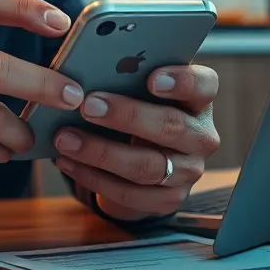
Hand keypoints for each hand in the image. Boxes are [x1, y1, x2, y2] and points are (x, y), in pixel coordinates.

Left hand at [53, 65, 219, 220]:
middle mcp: (201, 136)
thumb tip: (85, 70)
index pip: (203, 86)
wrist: (143, 154)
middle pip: (170, 126)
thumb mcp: (138, 90)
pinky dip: (94, 178)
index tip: (152, 79)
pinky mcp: (169, 199)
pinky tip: (67, 162)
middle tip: (88, 106)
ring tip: (66, 138)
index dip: (182, 81)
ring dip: (101, 152)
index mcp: (198, 99)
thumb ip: (125, 78)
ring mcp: (189, 171)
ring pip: (147, 166)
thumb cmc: (138, 108)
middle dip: (126, 116)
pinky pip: (130, 193)